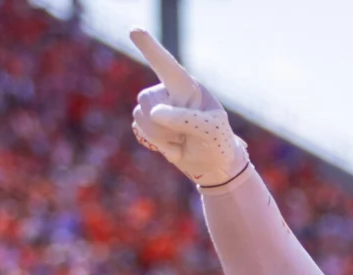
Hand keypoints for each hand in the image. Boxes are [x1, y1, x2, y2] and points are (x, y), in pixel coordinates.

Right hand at [129, 29, 249, 187]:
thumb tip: (155, 112)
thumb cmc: (218, 141)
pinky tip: (173, 145)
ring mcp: (159, 108)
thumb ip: (184, 118)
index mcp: (187, 86)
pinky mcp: (151, 124)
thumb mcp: (209, 129)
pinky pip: (138, 128)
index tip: (134, 31)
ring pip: (140, 116)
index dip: (150, 48)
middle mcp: (170, 92)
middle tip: (185, 136)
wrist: (214, 165)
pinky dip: (155, 142)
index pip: (166, 65)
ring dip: (160, 136)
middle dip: (162, 125)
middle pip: (146, 100)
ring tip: (181, 140)